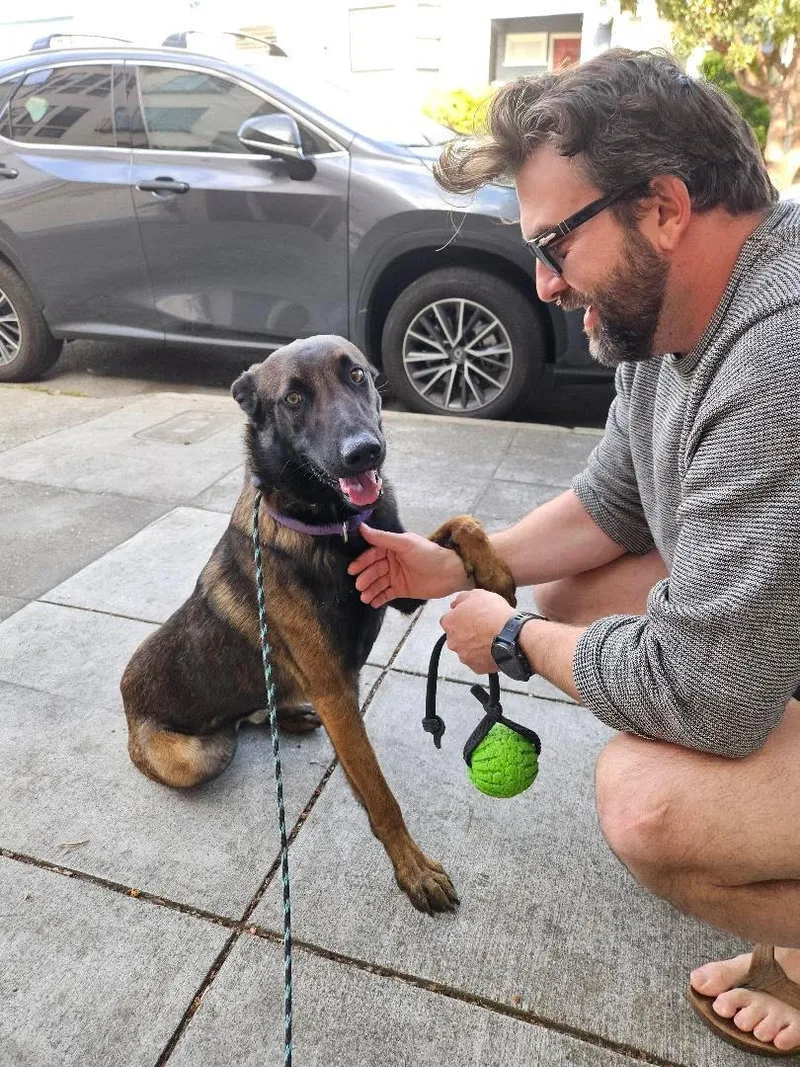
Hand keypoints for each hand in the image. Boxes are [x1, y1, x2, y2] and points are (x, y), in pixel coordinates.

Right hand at [348, 525, 466, 606]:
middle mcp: (392, 561)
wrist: (450, 573)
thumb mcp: (405, 543)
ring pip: (378, 583)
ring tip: (364, 597)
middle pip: (374, 570)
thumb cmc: (429, 554)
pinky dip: (379, 598)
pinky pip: (386, 594)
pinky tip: (372, 603)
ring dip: (370, 590)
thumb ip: (383, 538)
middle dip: (365, 578)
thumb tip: (361, 527)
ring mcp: (396, 576)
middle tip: (359, 585)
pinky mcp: (402, 589)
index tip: (352, 569)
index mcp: (392, 547)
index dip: (362, 561)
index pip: (372, 554)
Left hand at [440, 589, 514, 674]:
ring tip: (491, 639)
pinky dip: (484, 656)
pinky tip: (494, 648)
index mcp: (450, 623)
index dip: (460, 618)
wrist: (512, 636)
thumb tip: (455, 603)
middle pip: (456, 637)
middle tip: (482, 628)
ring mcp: (464, 656)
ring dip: (475, 645)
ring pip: (466, 650)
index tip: (471, 617)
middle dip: (466, 633)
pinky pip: (478, 661)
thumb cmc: (494, 614)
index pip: (448, 620)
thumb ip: (462, 598)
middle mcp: (452, 641)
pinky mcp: (476, 667)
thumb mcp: (478, 594)